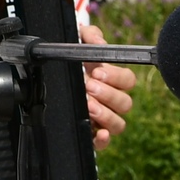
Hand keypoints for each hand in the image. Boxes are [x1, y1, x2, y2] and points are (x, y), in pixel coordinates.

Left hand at [80, 24, 134, 144]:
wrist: (51, 78)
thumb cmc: (71, 60)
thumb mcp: (77, 41)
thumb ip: (90, 36)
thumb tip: (99, 44)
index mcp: (113, 79)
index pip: (128, 80)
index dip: (116, 77)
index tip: (98, 71)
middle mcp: (111, 100)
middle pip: (125, 103)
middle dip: (108, 94)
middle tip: (89, 86)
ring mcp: (103, 118)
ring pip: (118, 124)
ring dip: (105, 115)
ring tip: (89, 105)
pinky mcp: (91, 133)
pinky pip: (104, 142)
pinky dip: (103, 139)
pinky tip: (97, 132)